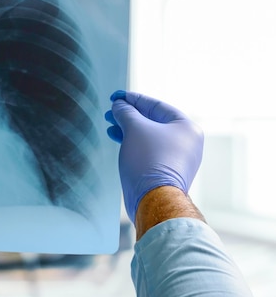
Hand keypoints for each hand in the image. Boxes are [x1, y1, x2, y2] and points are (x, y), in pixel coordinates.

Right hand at [105, 90, 203, 222]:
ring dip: (128, 128)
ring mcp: (177, 157)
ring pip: (148, 136)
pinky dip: (133, 142)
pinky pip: (148, 149)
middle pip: (152, 120)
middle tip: (110, 110)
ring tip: (110, 124)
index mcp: (186, 127)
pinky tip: (117, 138)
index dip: (133, 99)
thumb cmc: (148, 160)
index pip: (156, 105)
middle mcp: (185, 141)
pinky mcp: (165, 170)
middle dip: (129, 114)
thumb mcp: (134, 128)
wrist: (153, 199)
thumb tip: (118, 105)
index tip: (116, 96)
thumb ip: (126, 112)